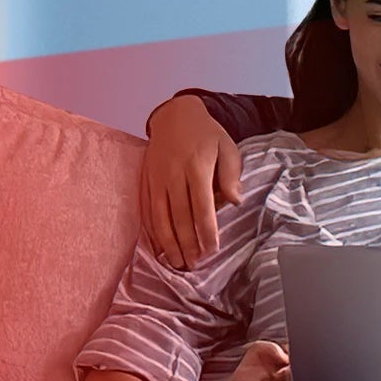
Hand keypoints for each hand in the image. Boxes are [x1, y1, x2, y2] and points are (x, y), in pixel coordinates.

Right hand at [141, 96, 242, 268]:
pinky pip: (146, 210)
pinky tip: (158, 247)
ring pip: (160, 216)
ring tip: (176, 263)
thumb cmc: (206, 134)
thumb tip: (235, 201)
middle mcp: (173, 174)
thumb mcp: (227, 146)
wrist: (175, 115)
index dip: (207, 230)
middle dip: (187, 243)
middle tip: (195, 265)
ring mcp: (156, 178)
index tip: (212, 250)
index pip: (202, 205)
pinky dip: (152, 231)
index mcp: (196, 166)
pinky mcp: (145, 181)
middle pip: (179, 215)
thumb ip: (231, 174)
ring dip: (168, 242)